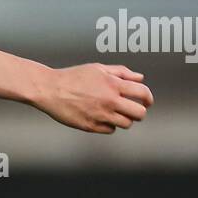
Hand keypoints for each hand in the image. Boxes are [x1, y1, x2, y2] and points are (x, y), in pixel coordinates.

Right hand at [34, 63, 152, 132]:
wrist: (50, 89)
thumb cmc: (72, 77)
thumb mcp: (98, 68)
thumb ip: (121, 72)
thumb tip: (140, 78)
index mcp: (114, 85)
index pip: (143, 94)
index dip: (148, 98)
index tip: (147, 101)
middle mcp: (110, 101)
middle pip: (139, 113)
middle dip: (139, 111)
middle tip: (133, 110)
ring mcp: (101, 115)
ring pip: (126, 124)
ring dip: (124, 119)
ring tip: (115, 113)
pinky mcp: (91, 126)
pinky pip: (110, 130)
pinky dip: (109, 125)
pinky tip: (101, 117)